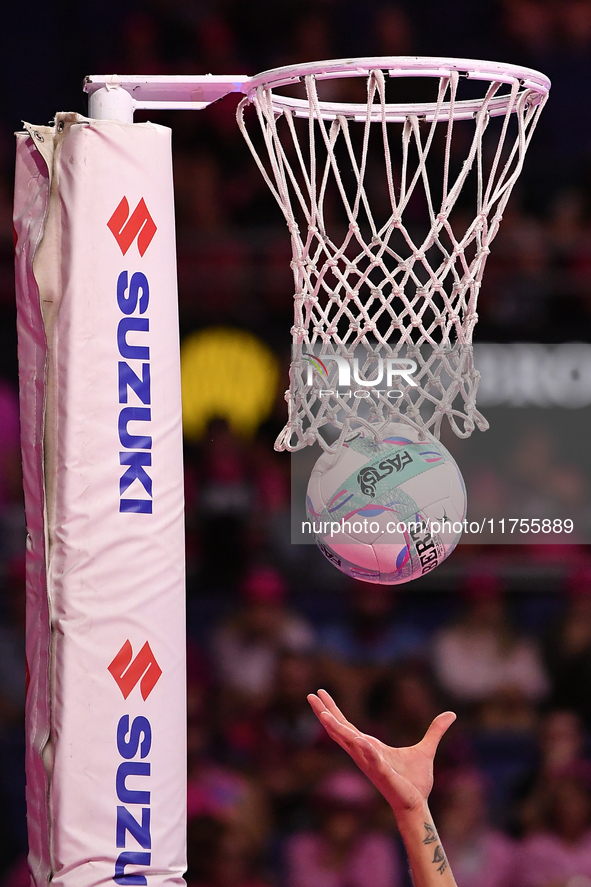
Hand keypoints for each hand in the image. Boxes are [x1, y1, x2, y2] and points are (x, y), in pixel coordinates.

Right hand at [308, 689, 455, 818]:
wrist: (418, 804)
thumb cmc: (416, 781)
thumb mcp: (426, 749)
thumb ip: (435, 731)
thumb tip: (450, 714)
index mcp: (369, 746)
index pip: (346, 725)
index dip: (332, 709)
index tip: (320, 693)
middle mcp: (364, 753)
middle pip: (339, 730)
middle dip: (325, 712)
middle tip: (310, 695)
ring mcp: (371, 763)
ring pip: (350, 743)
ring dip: (336, 729)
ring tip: (324, 713)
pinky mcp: (384, 774)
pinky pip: (373, 760)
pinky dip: (365, 750)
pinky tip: (359, 739)